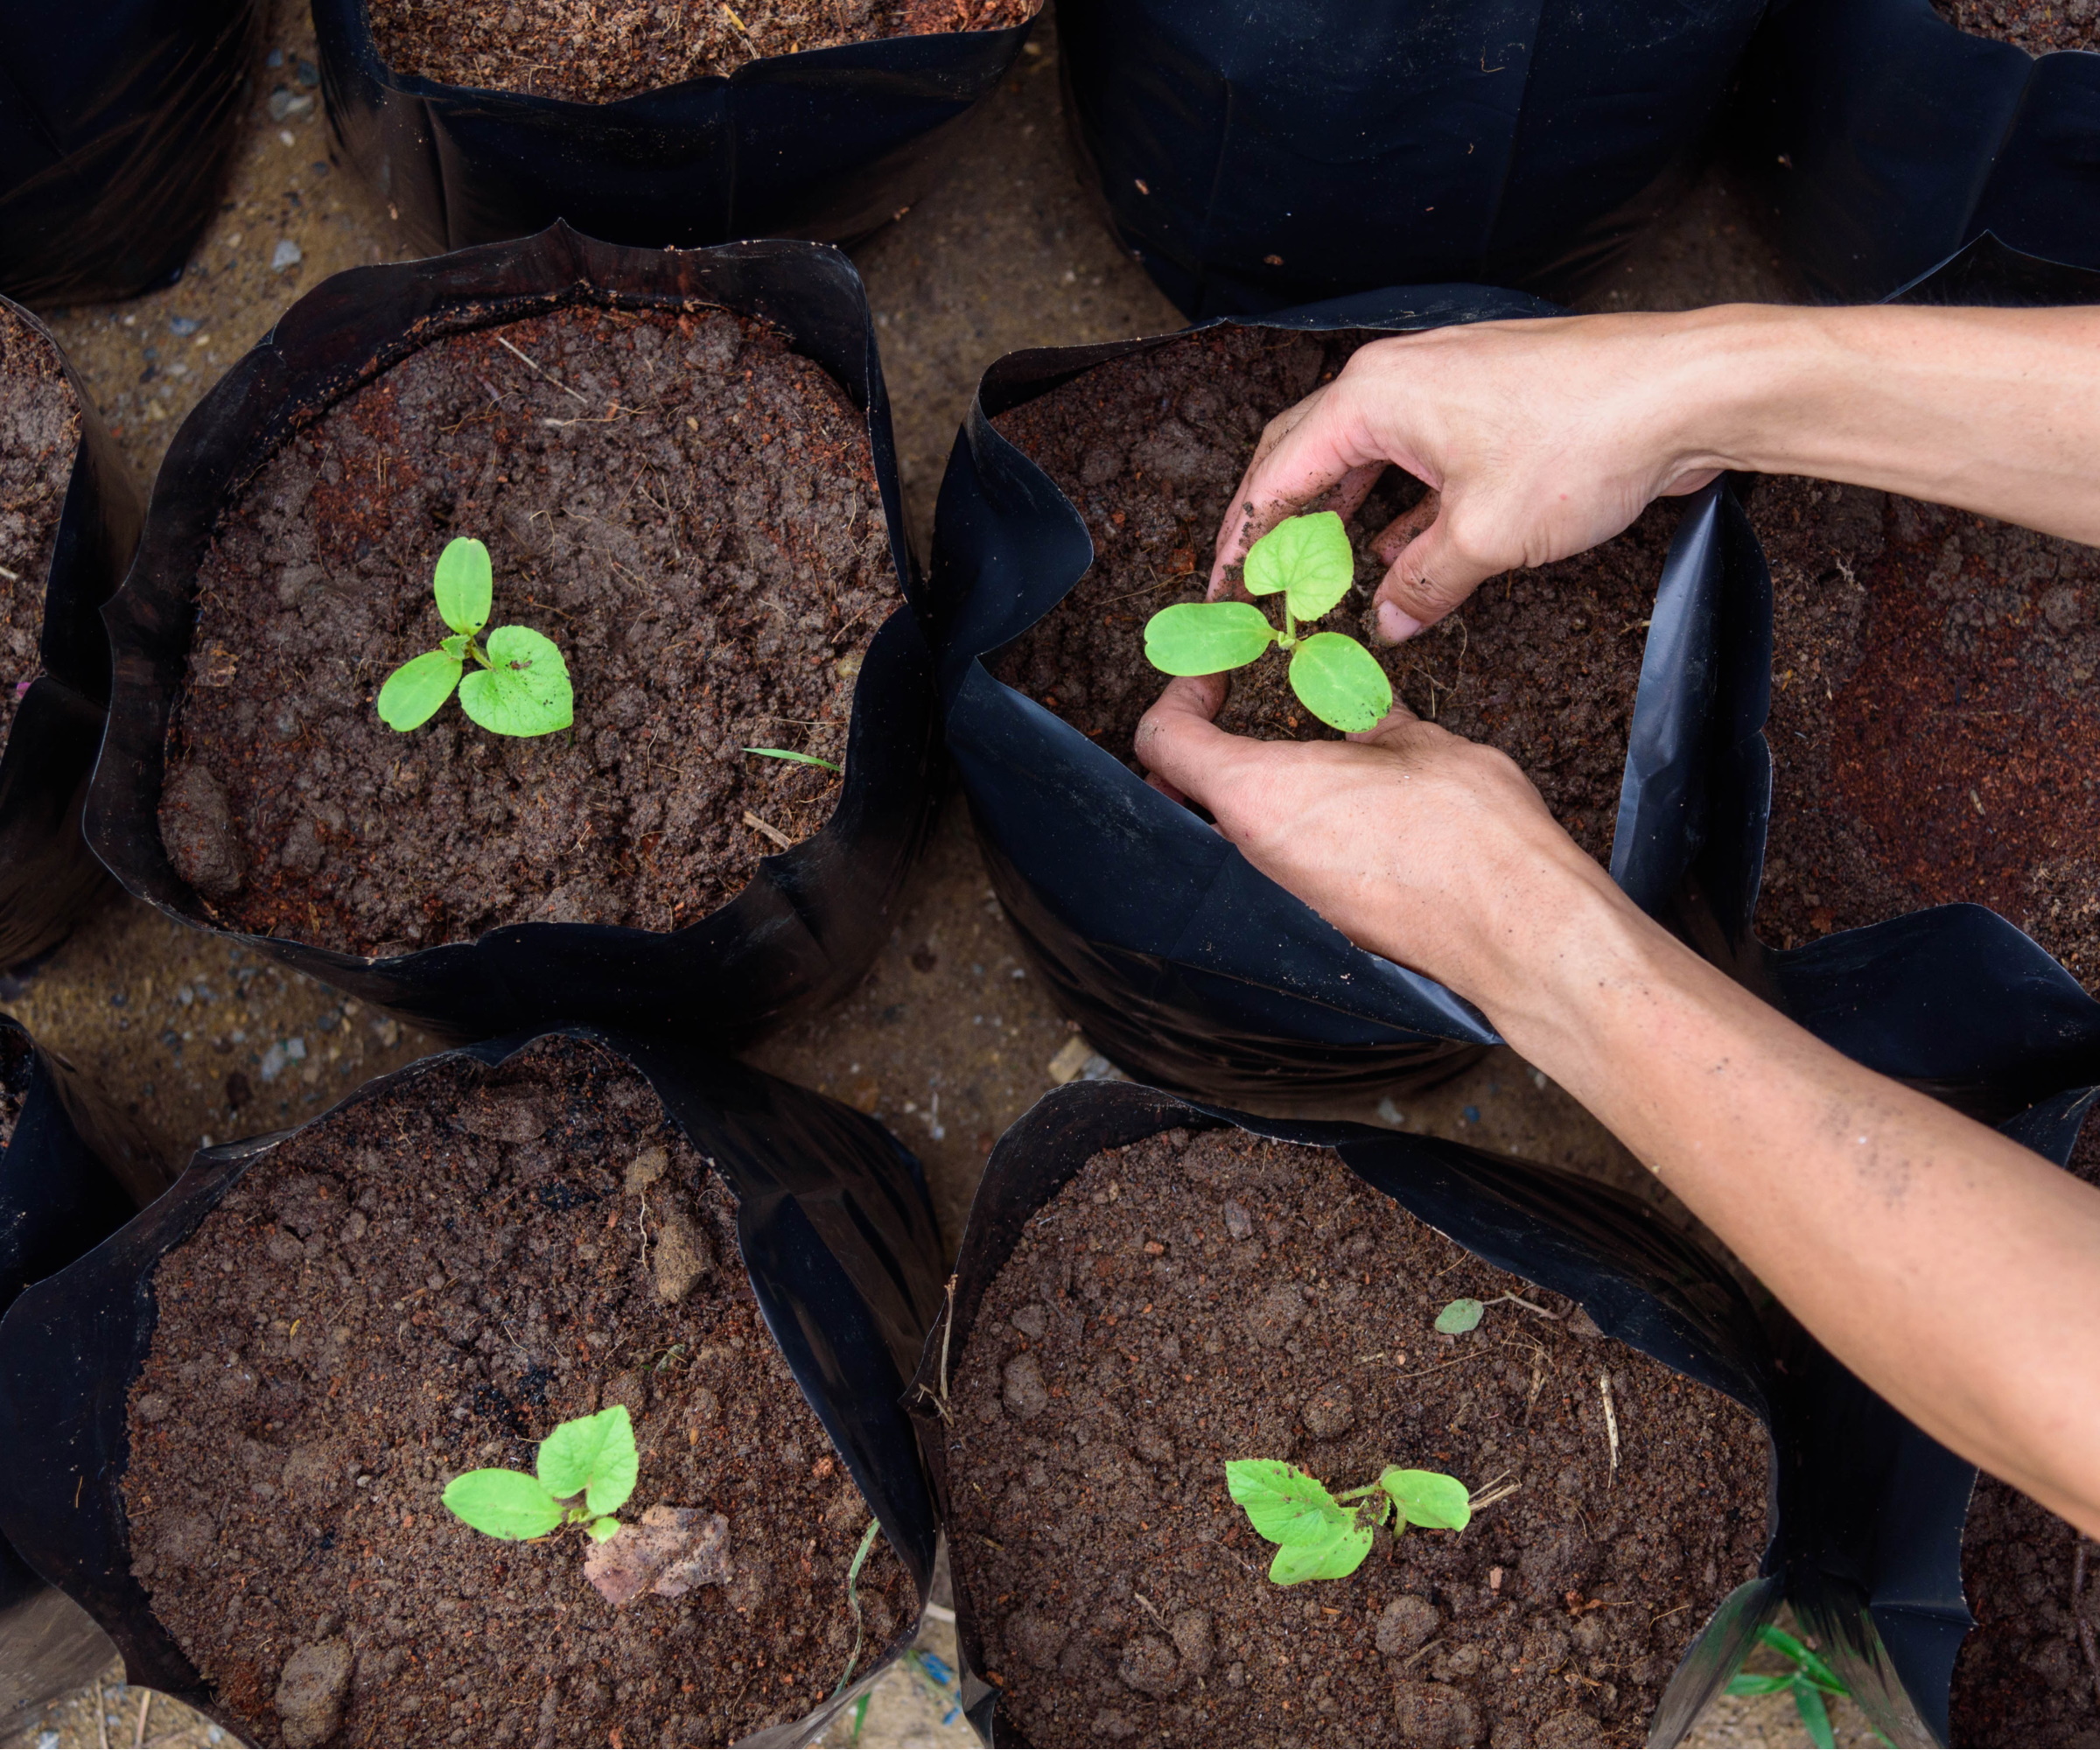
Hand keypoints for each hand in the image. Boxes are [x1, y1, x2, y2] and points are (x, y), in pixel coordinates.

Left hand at [1132, 673, 1625, 1004]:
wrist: (1517, 924)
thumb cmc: (1469, 832)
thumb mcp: (1414, 742)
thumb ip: (1368, 717)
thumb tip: (1358, 703)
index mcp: (1259, 795)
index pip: (1164, 740)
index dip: (1179, 696)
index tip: (1213, 678)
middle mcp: (1252, 854)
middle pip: (1183, 792)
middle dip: (1200, 747)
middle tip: (1235, 709)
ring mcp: (1280, 896)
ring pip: (1227, 833)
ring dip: (1245, 790)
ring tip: (1295, 751)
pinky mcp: (1316, 922)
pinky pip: (1275, 866)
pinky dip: (1287, 829)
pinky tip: (1336, 807)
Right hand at [1207, 301, 2099, 641]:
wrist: (1688, 391)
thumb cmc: (1584, 440)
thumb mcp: (1487, 537)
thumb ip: (1423, 584)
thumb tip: (1387, 620)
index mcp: (1372, 397)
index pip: (1276, 475)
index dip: (1243, 541)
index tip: (1223, 589)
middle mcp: (1397, 380)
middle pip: (1310, 459)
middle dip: (1285, 529)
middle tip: (1262, 590)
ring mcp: (1444, 387)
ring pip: (1368, 461)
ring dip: (1345, 523)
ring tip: (1324, 585)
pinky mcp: (1486, 404)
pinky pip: (1418, 461)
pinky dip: (1401, 510)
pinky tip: (1399, 560)